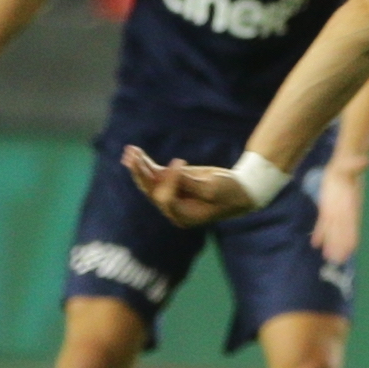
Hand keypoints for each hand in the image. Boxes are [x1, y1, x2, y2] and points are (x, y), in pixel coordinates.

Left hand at [123, 145, 255, 229]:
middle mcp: (173, 208)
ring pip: (149, 181)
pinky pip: (154, 173)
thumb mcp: (212, 188)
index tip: (181, 161)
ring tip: (129, 151)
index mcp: (183, 216)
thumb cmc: (229, 191)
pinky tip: (134, 152)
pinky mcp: (173, 183)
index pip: (166, 198)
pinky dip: (145, 163)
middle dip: (141, 173)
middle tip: (133, 158)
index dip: (169, 179)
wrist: (240, 189)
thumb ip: (188, 183)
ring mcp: (171, 195)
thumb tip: (166, 172)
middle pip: (151, 191)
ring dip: (139, 166)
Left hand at [313, 166, 366, 264]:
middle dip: (341, 245)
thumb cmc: (348, 164)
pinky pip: (323, 224)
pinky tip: (316, 245)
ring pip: (333, 230)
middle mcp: (344, 210)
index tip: (353, 248)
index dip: (352, 234)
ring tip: (330, 258)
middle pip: (342, 230)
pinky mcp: (327, 209)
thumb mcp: (351, 163)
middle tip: (340, 260)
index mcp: (350, 201)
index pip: (351, 221)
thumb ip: (356, 164)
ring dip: (331, 244)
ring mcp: (335, 211)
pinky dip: (320, 234)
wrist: (343, 165)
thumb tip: (366, 160)